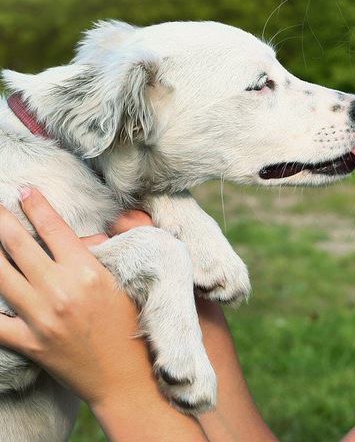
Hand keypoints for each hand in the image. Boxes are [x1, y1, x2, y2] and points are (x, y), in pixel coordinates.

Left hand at [0, 187, 154, 406]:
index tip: (23, 190)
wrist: (126, 376)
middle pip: (17, 245)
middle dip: (0, 220)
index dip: (35, 205)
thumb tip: (83, 236)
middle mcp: (61, 290)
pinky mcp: (29, 343)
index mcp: (88, 271)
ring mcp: (41, 318)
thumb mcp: (124, 281)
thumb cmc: (130, 324)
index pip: (53, 228)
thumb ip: (104, 253)